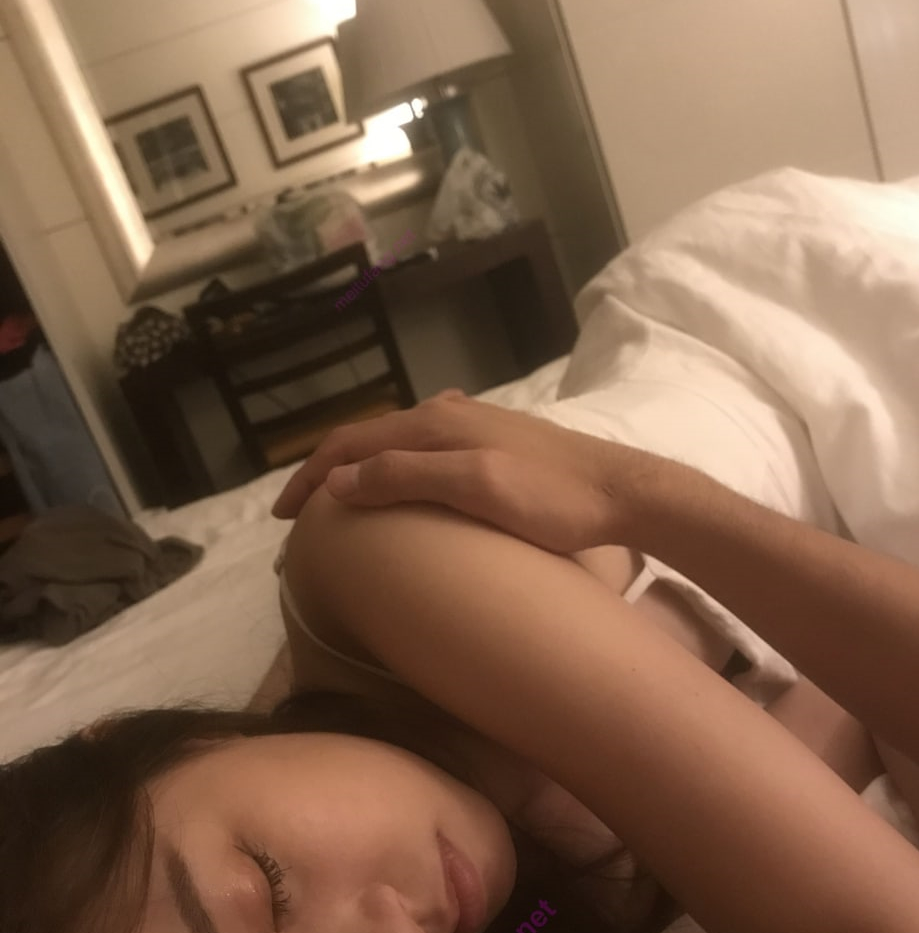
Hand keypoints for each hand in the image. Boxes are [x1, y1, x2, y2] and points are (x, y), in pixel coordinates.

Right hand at [271, 389, 656, 554]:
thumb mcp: (476, 489)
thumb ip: (406, 477)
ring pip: (393, 442)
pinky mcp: (491, 440)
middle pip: (367, 439)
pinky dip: (392, 467)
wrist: (622, 492)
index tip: (283, 519)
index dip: (311, 478)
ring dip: (359, 470)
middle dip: (327, 474)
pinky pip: (421, 448)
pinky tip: (401, 481)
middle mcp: (446, 413)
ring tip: (341, 503)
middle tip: (302, 517)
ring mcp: (470, 423)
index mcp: (434, 422)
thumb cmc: (552, 499)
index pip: (350, 443)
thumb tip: (337, 481)